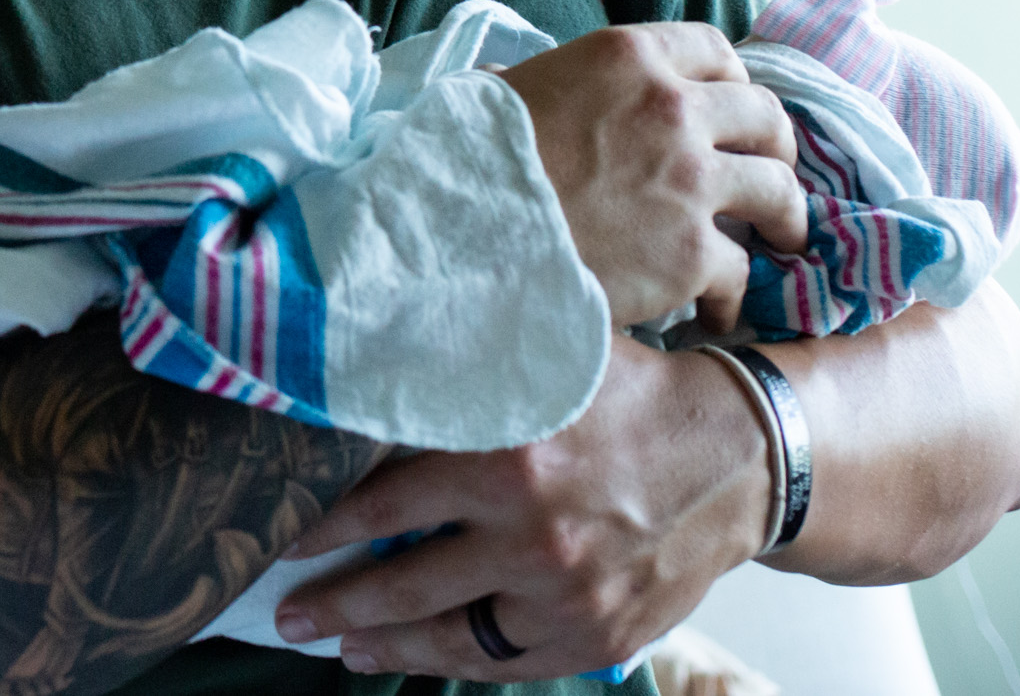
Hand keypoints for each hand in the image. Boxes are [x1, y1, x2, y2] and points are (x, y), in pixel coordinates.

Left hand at [272, 336, 773, 677]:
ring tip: (335, 644)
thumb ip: (473, 369)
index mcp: (510, 454)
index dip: (327, 522)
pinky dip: (452, 663)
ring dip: (382, 643)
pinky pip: (504, 662)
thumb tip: (384, 355)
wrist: (736, 456)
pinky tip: (413, 658)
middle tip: (287, 613)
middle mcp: (532, 532)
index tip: (283, 532)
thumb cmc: (634, 398)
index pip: (388, 498)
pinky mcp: (593, 635)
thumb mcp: (552, 361)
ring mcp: (564, 594)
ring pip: (449, 634)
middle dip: (336, 601)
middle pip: (405, 580)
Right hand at [498, 23, 805, 331]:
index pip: (715, 50)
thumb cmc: (470, 161)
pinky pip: (741, 273)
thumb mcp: (506, 93)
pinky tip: (717, 310)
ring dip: (785, 218)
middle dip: (776, 146)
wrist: (462, 239)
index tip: (732, 111)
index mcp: (629, 57)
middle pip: (765, 117)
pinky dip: (733, 296)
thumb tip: (512, 81)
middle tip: (771, 172)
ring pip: (778, 192)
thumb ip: (540, 82)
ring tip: (782, 240)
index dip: (732, 82)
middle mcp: (674, 108)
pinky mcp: (692, 254)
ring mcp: (692, 182)